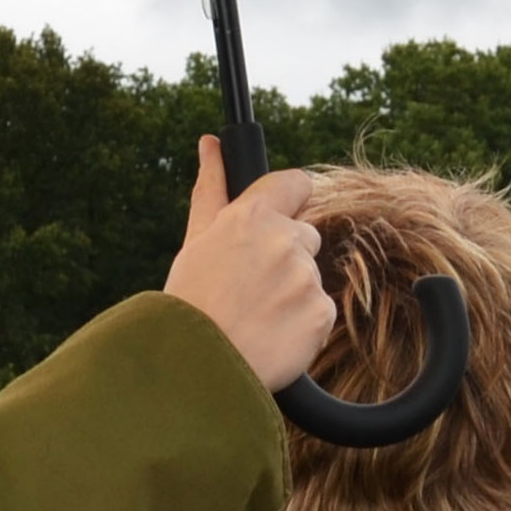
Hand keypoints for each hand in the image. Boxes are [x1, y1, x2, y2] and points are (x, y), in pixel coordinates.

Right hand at [163, 139, 331, 392]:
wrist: (195, 367)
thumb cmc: (190, 302)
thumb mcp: (196, 240)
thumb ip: (212, 187)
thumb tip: (211, 143)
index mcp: (252, 216)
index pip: (296, 183)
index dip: (290, 201)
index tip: (277, 220)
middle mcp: (284, 240)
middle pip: (304, 237)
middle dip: (285, 258)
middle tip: (248, 288)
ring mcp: (306, 278)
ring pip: (310, 278)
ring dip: (291, 295)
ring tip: (253, 317)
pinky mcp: (321, 315)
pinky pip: (319, 313)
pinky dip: (301, 326)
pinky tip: (270, 336)